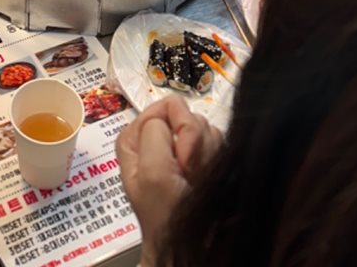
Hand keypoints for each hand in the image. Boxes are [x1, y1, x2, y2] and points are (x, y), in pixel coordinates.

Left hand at [116, 97, 222, 263]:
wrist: (191, 249)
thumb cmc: (167, 216)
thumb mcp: (150, 173)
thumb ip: (154, 133)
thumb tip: (171, 111)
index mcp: (137, 137)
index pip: (165, 108)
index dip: (178, 128)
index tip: (180, 157)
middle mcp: (158, 139)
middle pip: (188, 116)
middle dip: (194, 144)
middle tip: (187, 174)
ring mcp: (181, 149)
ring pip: (206, 130)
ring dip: (206, 155)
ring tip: (195, 181)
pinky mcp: (201, 158)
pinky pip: (219, 143)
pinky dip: (216, 160)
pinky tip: (207, 179)